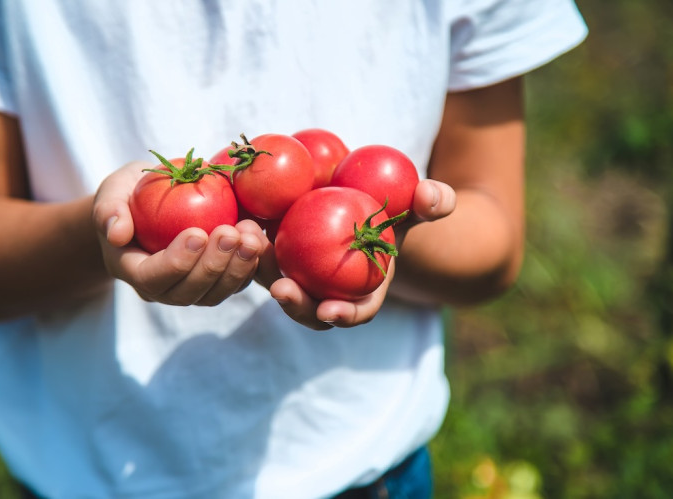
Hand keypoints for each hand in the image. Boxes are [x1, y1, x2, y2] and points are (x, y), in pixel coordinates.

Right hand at [92, 161, 265, 305]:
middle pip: (188, 292)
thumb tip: (117, 233)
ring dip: (238, 268)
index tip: (197, 233)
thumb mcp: (113, 192)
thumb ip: (109, 210)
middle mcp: (163, 288)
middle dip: (213, 265)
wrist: (153, 204)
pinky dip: (251, 265)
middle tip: (232, 233)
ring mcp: (191, 289)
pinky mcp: (216, 282)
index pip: (153, 278)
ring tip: (252, 237)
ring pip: (216, 293)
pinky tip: (260, 238)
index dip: (176, 262)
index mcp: (133, 270)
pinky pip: (235, 283)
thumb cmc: (130, 195)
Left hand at [255, 179, 455, 329]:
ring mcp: (298, 276)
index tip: (331, 311)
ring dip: (262, 272)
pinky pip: (259, 255)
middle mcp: (326, 291)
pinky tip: (239, 222)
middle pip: (308, 308)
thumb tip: (433, 195)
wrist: (354, 201)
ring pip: (276, 281)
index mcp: (362, 292)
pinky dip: (249, 245)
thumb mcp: (410, 205)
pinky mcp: (274, 257)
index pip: (355, 312)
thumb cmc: (388, 211)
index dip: (345, 316)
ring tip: (253, 246)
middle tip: (282, 290)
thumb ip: (430, 203)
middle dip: (295, 305)